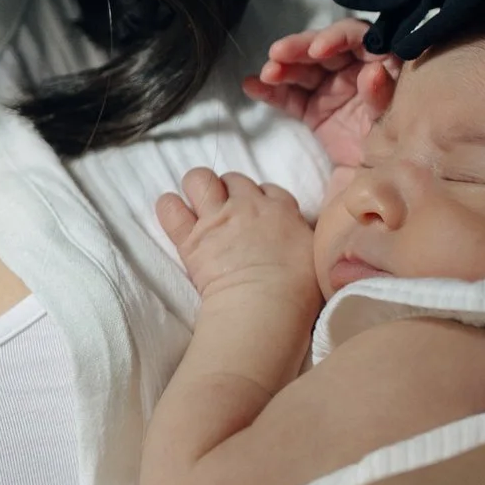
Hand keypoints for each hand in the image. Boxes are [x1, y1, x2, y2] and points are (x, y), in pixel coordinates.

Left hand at [154, 167, 318, 302]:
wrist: (266, 305)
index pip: (268, 189)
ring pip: (199, 180)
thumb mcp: (316, 256)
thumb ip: (303, 238)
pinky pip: (170, 208)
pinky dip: (169, 208)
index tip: (258, 215)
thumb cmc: (298, 291)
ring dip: (197, 189)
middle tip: (228, 214)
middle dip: (229, 192)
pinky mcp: (191, 239)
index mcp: (282, 210)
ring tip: (198, 207)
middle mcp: (248, 206)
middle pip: (233, 179)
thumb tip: (300, 239)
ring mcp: (217, 219)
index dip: (261, 199)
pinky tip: (174, 214)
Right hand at [247, 19, 397, 166]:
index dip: (338, 37)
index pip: (359, 39)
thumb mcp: (392, 123)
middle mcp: (356, 71)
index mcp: (383, 66)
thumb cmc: (395, 152)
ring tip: (268, 73)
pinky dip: (271, 91)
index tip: (319, 49)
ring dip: (283, 67)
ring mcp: (332, 89)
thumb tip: (372, 71)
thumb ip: (381, 97)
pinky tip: (251, 85)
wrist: (381, 187)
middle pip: (325, 48)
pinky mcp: (314, 108)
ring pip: (304, 69)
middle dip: (300, 48)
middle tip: (278, 54)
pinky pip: (291, 96)